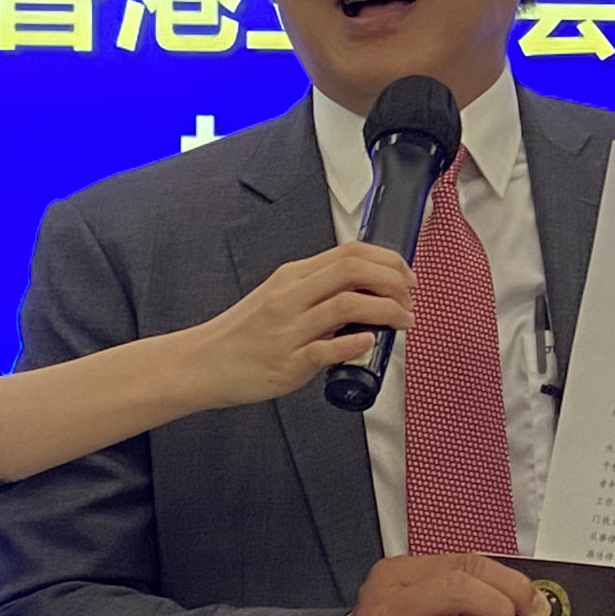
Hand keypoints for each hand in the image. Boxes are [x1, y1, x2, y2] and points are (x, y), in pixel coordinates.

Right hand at [185, 241, 415, 407]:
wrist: (203, 362)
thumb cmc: (244, 334)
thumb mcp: (280, 298)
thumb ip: (317, 292)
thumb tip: (364, 294)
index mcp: (293, 277)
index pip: (349, 253)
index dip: (388, 260)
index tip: (406, 276)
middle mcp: (291, 297)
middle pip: (352, 271)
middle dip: (393, 280)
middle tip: (411, 297)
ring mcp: (288, 329)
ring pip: (346, 305)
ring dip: (386, 311)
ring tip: (404, 321)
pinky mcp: (287, 362)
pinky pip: (326, 350)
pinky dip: (354, 343)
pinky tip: (370, 342)